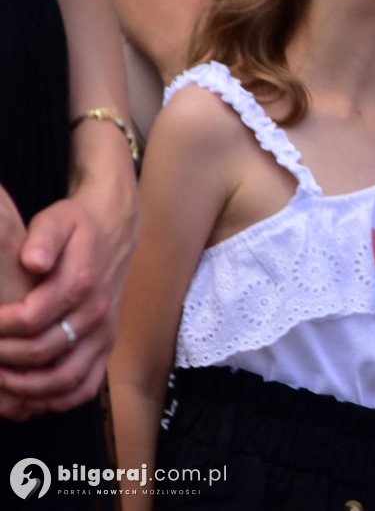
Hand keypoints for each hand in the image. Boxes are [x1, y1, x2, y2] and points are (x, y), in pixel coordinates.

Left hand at [0, 163, 138, 417]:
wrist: (116, 231)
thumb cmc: (79, 227)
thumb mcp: (57, 221)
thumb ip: (43, 239)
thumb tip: (33, 261)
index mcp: (81, 283)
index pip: (30, 319)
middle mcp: (95, 313)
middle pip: (43, 352)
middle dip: (4, 358)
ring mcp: (103, 333)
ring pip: (66, 378)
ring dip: (28, 387)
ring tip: (1, 377)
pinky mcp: (107, 344)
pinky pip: (88, 386)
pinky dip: (60, 400)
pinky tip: (33, 396)